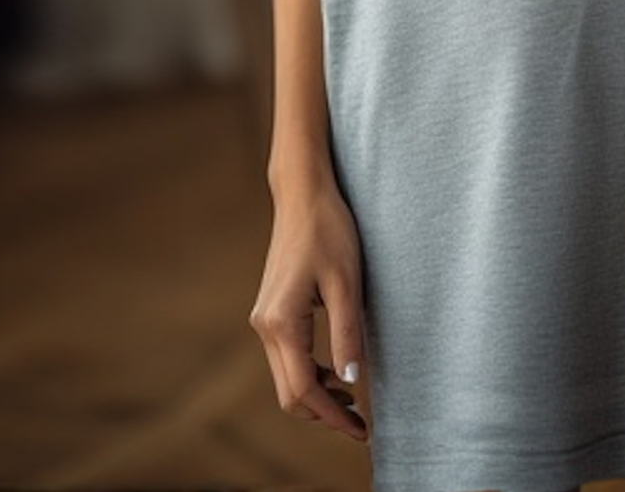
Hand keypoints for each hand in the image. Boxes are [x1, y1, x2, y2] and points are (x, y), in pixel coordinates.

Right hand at [250, 178, 368, 442]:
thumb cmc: (328, 230)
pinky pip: (286, 356)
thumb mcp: (346, 282)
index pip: (304, 390)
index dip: (332, 416)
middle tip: (360, 422)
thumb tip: (352, 381)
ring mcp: (264, 319)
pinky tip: (336, 370)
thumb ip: (347, 333)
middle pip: (289, 393)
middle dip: (323, 413)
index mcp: (281, 323)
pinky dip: (309, 372)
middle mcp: (264, 326)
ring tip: (353, 399)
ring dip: (317, 394)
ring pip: (286, 377)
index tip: (360, 430)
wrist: (302, 193)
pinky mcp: (271, 311)